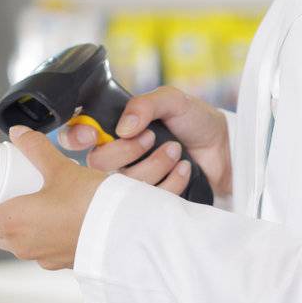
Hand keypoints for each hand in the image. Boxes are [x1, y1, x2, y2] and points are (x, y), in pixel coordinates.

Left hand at [0, 125, 111, 270]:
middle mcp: (22, 245)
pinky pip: (38, 247)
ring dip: (12, 223)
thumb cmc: (89, 203)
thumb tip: (18, 132)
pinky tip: (50, 218)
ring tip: (23, 201)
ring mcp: (41, 257)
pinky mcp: (60, 262)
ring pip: (15, 241)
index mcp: (12, 223)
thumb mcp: (60, 168)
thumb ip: (36, 148)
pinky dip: (35, 232)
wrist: (124, 233)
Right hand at [57, 85, 231, 197]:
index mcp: (114, 129)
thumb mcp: (172, 100)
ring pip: (122, 183)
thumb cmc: (195, 121)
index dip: (76, 137)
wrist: (225, 150)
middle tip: (153, 137)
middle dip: (127, 150)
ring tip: (177, 151)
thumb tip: (123, 128)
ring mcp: (131, 181)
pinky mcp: (148, 202)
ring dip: (154, 164)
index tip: (93, 135)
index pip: (77, 135)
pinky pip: (145, 200)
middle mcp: (116, 157)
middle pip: (97, 163)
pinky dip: (170, 182)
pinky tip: (184, 169)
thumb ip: (145, 105)